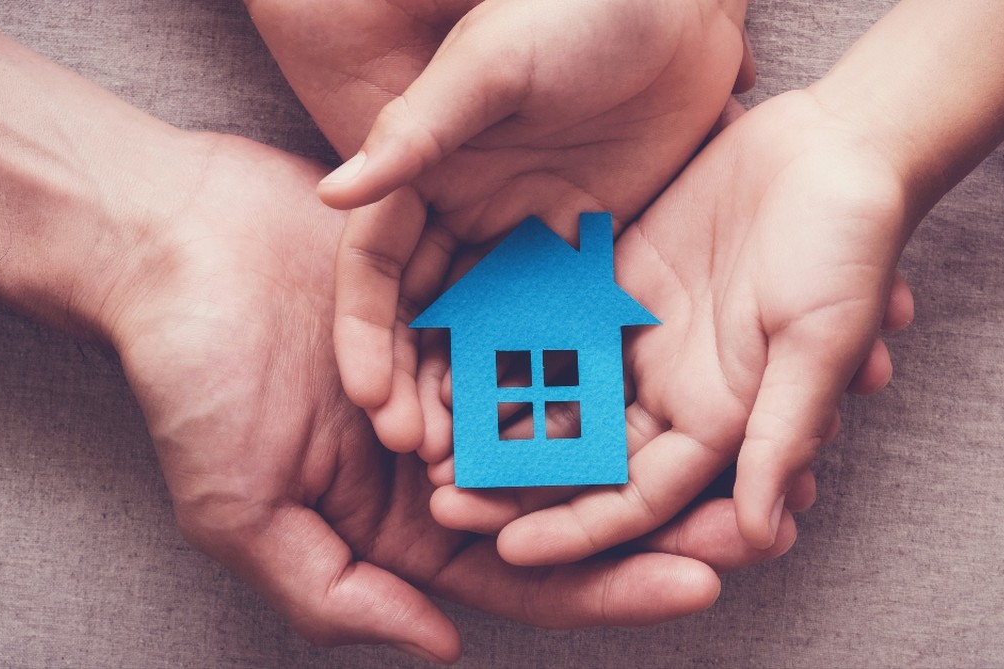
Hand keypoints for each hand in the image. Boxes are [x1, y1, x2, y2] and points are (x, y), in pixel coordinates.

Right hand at [102, 135, 790, 659]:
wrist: (170, 243)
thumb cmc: (191, 378)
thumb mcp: (241, 508)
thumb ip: (336, 590)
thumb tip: (438, 646)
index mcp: (404, 522)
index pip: (526, 570)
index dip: (613, 584)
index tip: (701, 582)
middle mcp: (445, 456)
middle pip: (572, 500)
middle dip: (663, 515)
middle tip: (761, 514)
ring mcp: (462, 374)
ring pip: (579, 416)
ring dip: (655, 430)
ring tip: (748, 432)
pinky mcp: (468, 300)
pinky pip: (550, 328)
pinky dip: (606, 344)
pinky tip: (679, 346)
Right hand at [247, 0, 752, 449]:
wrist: (673, 1)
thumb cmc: (569, 10)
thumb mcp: (488, 66)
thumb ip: (415, 133)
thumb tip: (330, 194)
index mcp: (427, 170)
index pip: (377, 265)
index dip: (366, 331)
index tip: (369, 394)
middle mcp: (468, 213)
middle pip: (427, 315)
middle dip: (416, 382)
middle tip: (421, 449)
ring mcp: (528, 238)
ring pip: (489, 332)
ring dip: (477, 392)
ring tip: (476, 458)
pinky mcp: (589, 252)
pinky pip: (561, 323)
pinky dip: (550, 371)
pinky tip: (551, 425)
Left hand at [429, 93, 915, 561]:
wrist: (838, 147)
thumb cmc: (850, 245)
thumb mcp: (820, 341)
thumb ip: (784, 432)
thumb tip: (759, 532)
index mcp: (720, 418)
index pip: (638, 495)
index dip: (576, 527)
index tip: (508, 548)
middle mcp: (673, 386)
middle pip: (583, 453)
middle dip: (518, 482)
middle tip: (443, 500)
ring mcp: (641, 334)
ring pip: (558, 390)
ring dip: (500, 415)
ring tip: (429, 433)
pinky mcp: (618, 278)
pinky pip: (555, 318)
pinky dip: (510, 336)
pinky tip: (452, 346)